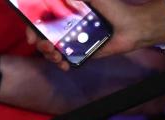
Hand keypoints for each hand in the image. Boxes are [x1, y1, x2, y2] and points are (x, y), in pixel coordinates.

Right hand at [26, 0, 148, 70]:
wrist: (132, 27)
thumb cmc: (115, 9)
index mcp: (66, 13)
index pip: (43, 20)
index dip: (33, 27)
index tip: (32, 35)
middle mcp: (66, 27)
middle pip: (43, 37)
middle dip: (40, 44)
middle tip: (47, 46)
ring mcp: (71, 41)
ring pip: (51, 50)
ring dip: (49, 55)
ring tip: (57, 56)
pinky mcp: (78, 53)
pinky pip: (64, 60)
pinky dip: (61, 64)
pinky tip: (64, 65)